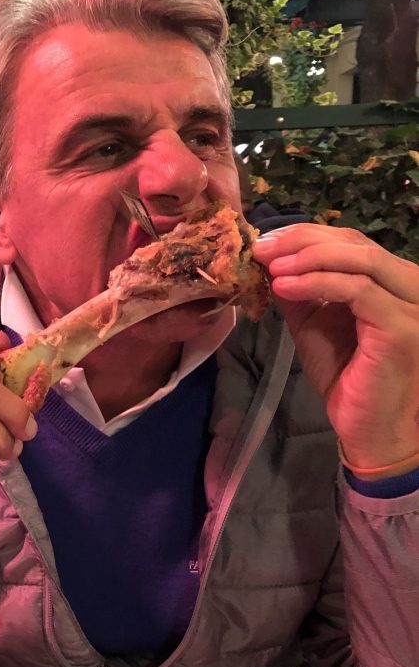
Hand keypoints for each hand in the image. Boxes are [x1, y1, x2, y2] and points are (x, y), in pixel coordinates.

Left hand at [253, 224, 418, 472]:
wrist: (369, 430)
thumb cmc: (347, 380)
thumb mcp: (314, 324)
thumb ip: (301, 292)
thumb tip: (272, 261)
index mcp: (392, 281)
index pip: (351, 241)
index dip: (306, 235)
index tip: (265, 242)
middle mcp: (409, 286)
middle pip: (356, 242)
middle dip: (302, 240)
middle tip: (262, 247)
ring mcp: (411, 306)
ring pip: (360, 259)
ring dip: (308, 258)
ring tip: (270, 266)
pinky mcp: (401, 327)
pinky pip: (356, 290)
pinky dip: (316, 283)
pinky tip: (283, 287)